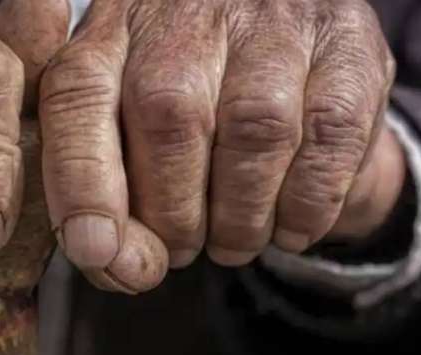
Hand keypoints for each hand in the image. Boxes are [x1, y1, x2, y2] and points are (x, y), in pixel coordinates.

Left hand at [29, 0, 403, 291]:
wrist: (285, 48)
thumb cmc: (186, 112)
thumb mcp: (123, 138)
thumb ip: (100, 199)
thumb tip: (111, 262)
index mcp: (109, 33)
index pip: (77, 98)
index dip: (83, 184)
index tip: (96, 249)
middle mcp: (185, 10)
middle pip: (168, 118)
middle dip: (174, 214)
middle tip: (183, 250)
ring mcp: (270, 17)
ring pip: (254, 130)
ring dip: (241, 217)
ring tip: (233, 244)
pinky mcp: (343, 38)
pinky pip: (329, 134)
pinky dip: (308, 204)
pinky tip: (291, 228)